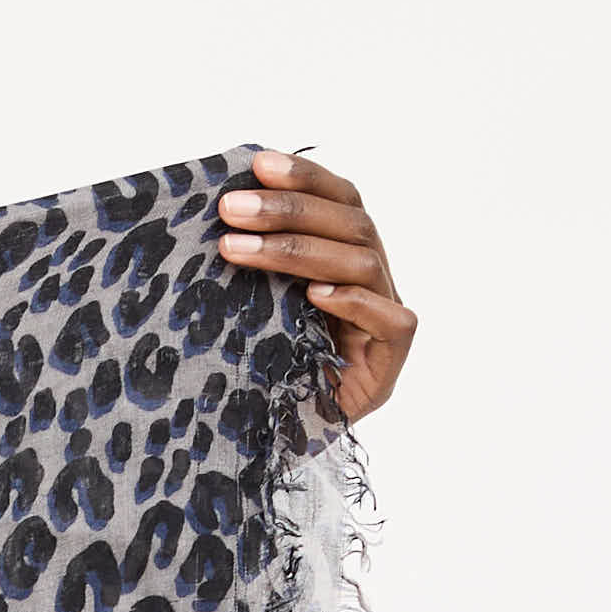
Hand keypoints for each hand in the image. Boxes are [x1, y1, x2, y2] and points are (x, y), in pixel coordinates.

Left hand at [216, 150, 414, 422]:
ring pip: (362, 264)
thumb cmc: (256, 371)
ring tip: (237, 249)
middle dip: (288, 211)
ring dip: (298, 250)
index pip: (341, 200)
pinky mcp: (391, 365)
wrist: (265, 448)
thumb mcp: (247, 305)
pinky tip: (316, 295)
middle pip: (350, 224)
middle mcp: (373, 282)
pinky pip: (390, 321)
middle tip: (230, 209)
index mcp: (346, 258)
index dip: (305, 178)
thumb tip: (218, 202)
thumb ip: (251, 256)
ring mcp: (385, 324)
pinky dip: (354, 302)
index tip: (257, 163)